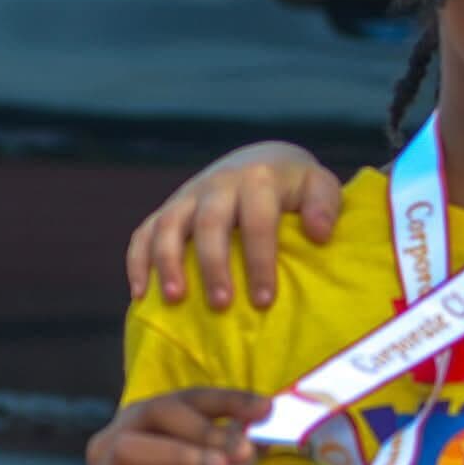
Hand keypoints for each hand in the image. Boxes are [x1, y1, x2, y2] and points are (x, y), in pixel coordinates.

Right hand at [88, 388, 269, 464]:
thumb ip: (245, 440)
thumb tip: (266, 414)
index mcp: (157, 426)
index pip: (186, 398)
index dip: (225, 399)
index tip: (265, 409)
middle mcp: (125, 445)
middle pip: (150, 412)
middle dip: (201, 427)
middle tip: (241, 449)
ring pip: (125, 448)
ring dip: (176, 453)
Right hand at [127, 143, 341, 309]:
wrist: (261, 159)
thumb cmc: (295, 186)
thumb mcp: (318, 185)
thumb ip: (324, 204)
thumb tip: (319, 233)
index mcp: (258, 179)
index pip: (257, 221)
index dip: (259, 260)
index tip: (263, 300)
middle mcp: (218, 184)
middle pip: (210, 224)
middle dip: (213, 265)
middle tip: (221, 304)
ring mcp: (188, 196)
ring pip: (169, 225)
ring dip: (169, 262)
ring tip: (175, 299)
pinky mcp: (169, 208)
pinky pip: (144, 232)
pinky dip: (138, 261)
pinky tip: (141, 294)